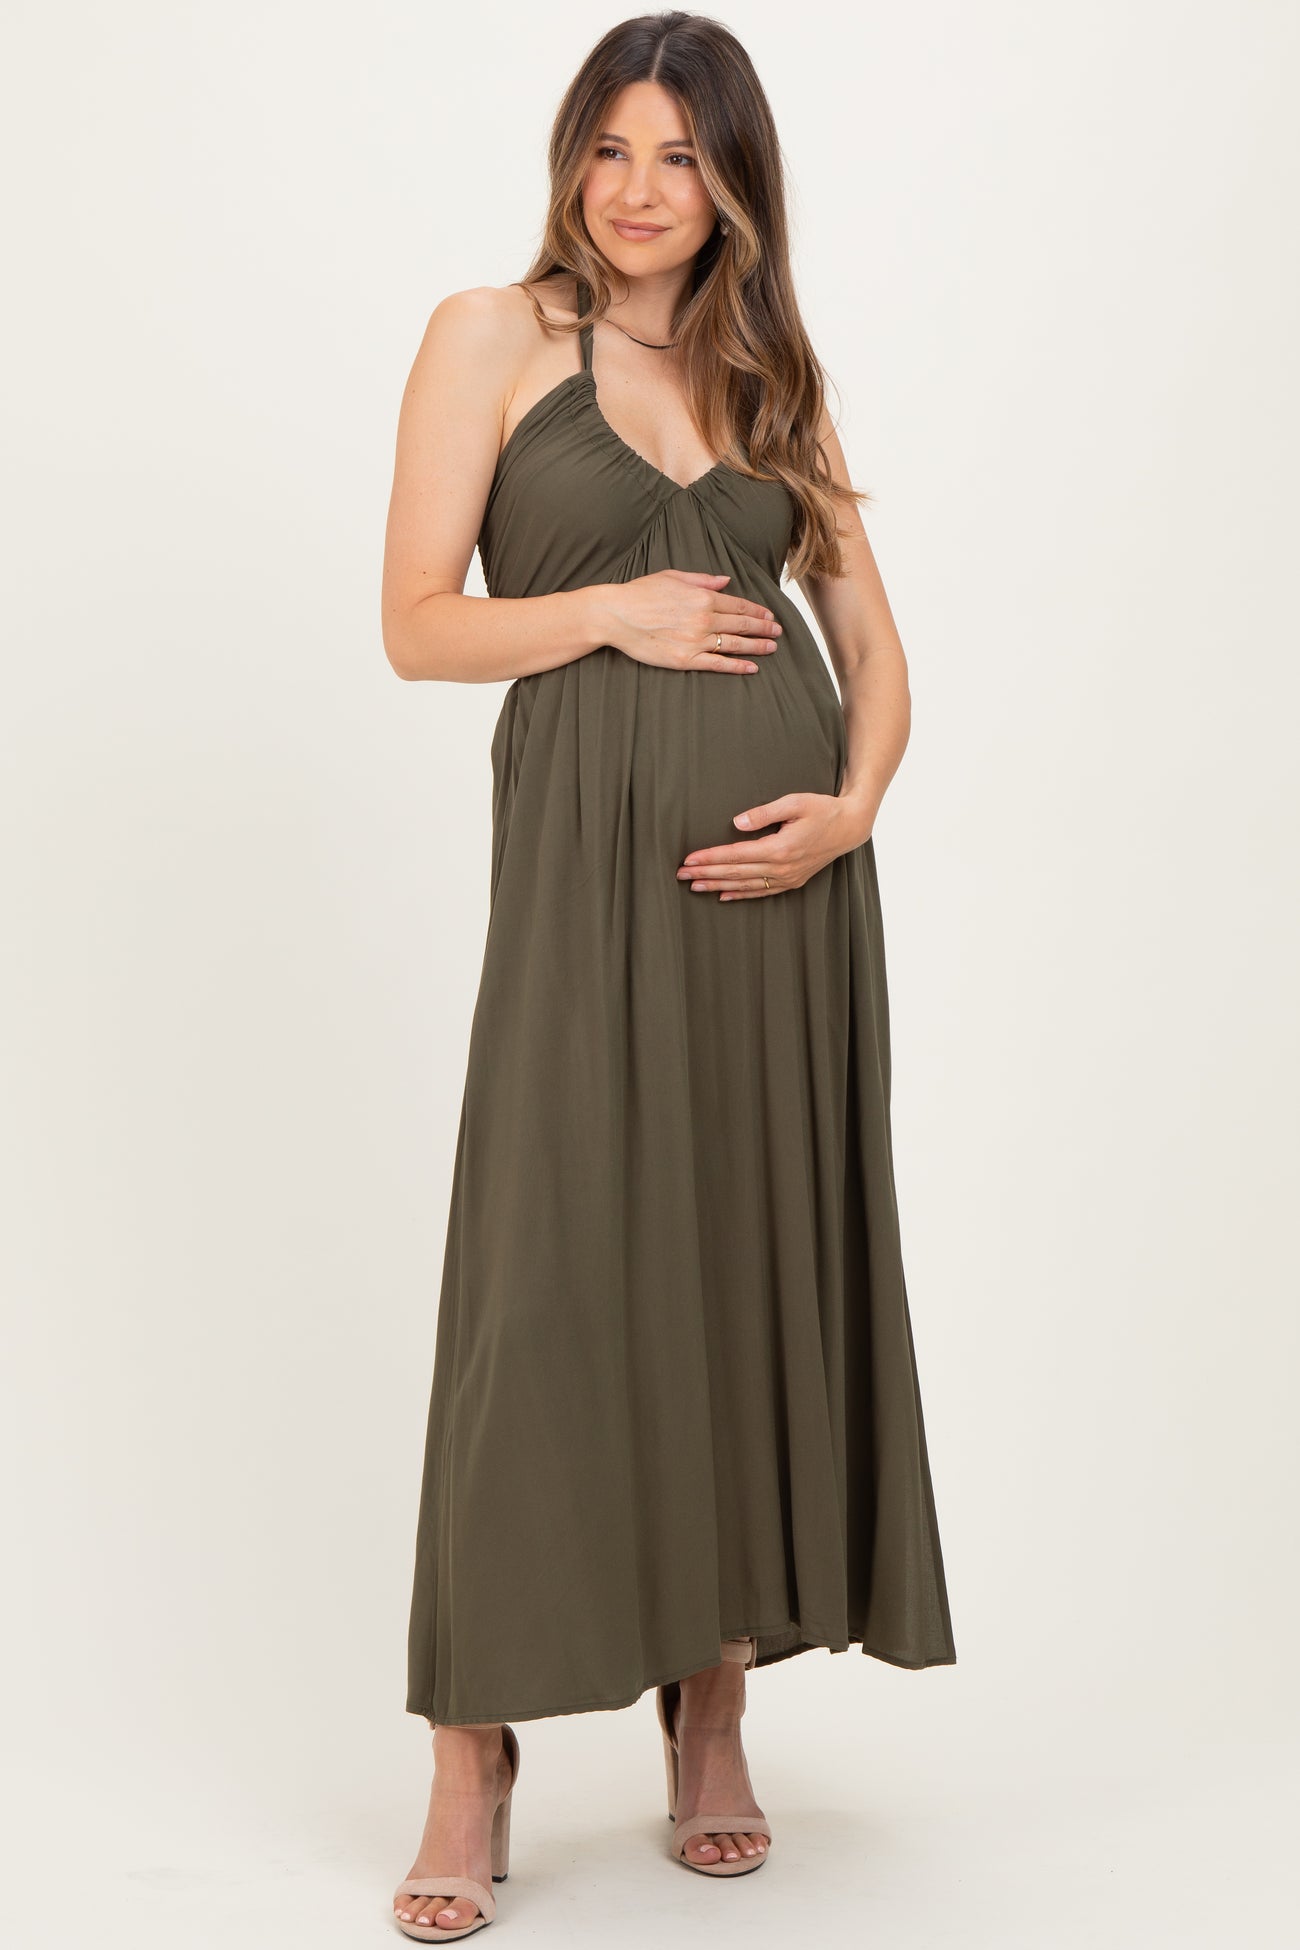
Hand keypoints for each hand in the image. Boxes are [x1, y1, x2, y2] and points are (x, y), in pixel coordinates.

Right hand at [598, 571, 781, 674]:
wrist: (616, 615)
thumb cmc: (640, 593)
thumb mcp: (673, 577)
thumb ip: (702, 579)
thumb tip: (725, 580)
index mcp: (702, 596)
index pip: (738, 604)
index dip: (757, 610)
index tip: (769, 615)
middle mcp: (703, 618)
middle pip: (742, 624)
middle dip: (763, 628)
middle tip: (778, 631)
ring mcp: (695, 641)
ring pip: (735, 644)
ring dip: (757, 646)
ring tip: (772, 648)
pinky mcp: (685, 660)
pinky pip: (718, 664)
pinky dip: (737, 666)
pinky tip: (752, 668)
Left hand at [676, 792, 872, 899]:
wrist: (850, 826)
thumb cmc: (822, 809)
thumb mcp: (794, 802)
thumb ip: (764, 813)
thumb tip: (736, 823)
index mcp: (780, 848)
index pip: (736, 855)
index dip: (710, 858)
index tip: (689, 859)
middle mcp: (782, 867)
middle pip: (735, 873)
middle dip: (706, 873)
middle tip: (680, 875)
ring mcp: (788, 877)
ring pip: (745, 885)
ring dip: (717, 886)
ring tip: (694, 886)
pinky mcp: (792, 881)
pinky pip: (761, 891)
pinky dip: (740, 894)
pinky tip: (723, 895)